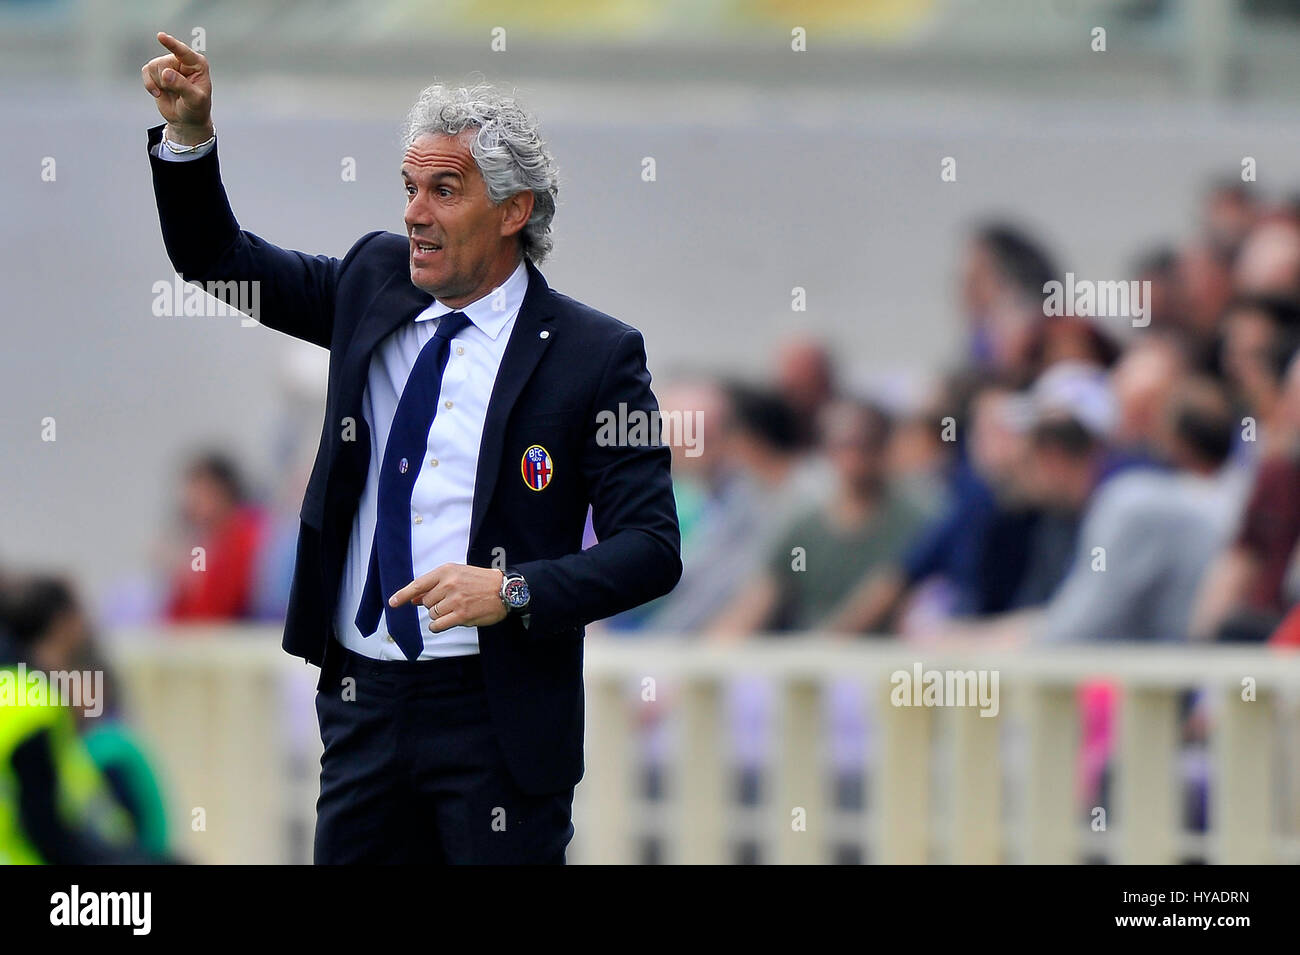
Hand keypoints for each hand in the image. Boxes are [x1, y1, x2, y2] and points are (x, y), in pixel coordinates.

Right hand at [142, 32, 212, 143]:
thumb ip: (182, 86)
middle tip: (177, 93)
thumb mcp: (194, 100)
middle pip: (163, 63)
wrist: (187, 120)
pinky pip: (145, 71)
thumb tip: (166, 73)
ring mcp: (168, 64)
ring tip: (170, 92)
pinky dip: (150, 84)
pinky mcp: (157, 71)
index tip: (160, 36)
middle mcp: (182, 61)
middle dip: (165, 80)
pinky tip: (159, 93)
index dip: (171, 44)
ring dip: (158, 83)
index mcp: (197, 64)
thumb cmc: (196, 108)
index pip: (183, 52)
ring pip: (153, 66)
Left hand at [389, 564, 506, 632]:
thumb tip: (413, 599)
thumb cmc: (481, 581)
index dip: (403, 594)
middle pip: (426, 602)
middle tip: (450, 601)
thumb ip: (435, 586)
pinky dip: (438, 625)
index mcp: (446, 571)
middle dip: (434, 604)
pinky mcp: (461, 615)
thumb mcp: (457, 574)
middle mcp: (448, 584)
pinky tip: (447, 621)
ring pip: (432, 614)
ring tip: (455, 609)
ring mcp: (455, 600)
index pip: (418, 584)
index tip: (393, 602)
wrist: (505, 590)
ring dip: (439, 615)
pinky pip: (438, 625)